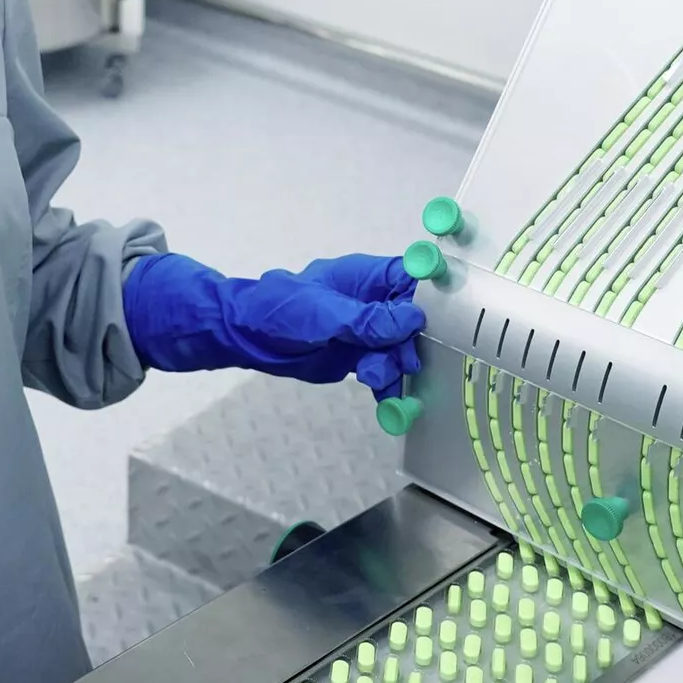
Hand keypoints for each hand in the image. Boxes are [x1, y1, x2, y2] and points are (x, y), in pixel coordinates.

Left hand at [123, 253, 425, 399]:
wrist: (245, 337)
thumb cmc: (278, 312)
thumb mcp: (325, 314)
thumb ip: (367, 319)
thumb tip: (411, 320)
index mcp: (364, 278)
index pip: (410, 281)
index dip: (428, 299)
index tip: (437, 321)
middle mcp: (370, 303)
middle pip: (411, 322)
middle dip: (408, 343)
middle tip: (400, 361)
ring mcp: (365, 332)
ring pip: (399, 349)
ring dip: (394, 367)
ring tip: (372, 376)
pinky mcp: (357, 358)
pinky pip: (384, 371)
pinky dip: (389, 386)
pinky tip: (390, 404)